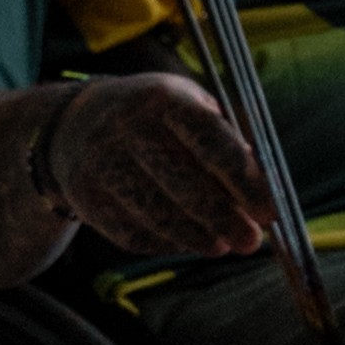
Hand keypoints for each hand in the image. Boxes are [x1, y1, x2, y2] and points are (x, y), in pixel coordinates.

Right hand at [51, 72, 270, 259]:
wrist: (75, 122)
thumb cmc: (156, 117)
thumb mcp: (190, 107)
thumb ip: (226, 141)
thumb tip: (262, 188)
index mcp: (164, 97)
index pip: (211, 141)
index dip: (244, 180)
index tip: (269, 211)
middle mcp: (127, 125)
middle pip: (183, 182)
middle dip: (223, 218)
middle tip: (251, 242)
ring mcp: (99, 160)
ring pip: (156, 213)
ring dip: (196, 237)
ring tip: (222, 247)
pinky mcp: (82, 194)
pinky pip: (129, 231)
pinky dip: (163, 244)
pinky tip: (187, 243)